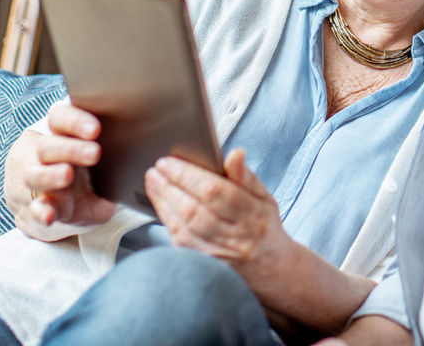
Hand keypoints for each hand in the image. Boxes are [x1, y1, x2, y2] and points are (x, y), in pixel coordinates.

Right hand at [4, 98, 115, 240]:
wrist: (52, 206)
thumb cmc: (81, 173)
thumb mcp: (96, 159)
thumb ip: (115, 155)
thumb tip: (148, 160)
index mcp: (59, 134)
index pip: (60, 118)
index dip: (76, 121)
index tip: (96, 129)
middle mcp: (41, 154)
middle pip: (48, 145)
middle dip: (71, 148)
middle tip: (94, 153)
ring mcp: (32, 180)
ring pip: (35, 174)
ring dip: (51, 175)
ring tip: (66, 175)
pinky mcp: (32, 206)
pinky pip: (34, 208)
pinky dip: (41, 211)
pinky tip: (49, 214)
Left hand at [145, 149, 292, 289]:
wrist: (271, 269)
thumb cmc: (263, 227)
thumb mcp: (263, 197)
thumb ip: (245, 176)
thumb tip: (235, 154)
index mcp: (253, 214)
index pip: (216, 191)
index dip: (188, 175)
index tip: (169, 161)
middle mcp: (236, 236)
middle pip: (194, 209)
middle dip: (170, 187)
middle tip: (154, 170)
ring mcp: (220, 254)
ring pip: (184, 227)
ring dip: (163, 202)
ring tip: (153, 182)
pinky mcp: (205, 265)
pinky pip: (180, 242)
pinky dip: (167, 221)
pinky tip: (160, 205)